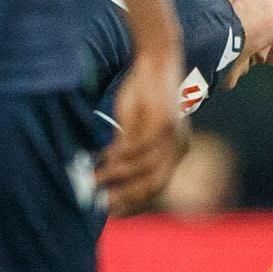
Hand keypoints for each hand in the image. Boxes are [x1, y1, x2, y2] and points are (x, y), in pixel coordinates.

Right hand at [96, 44, 185, 214]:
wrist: (158, 60)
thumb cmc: (145, 94)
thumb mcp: (140, 125)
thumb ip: (131, 148)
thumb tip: (110, 171)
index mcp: (178, 150)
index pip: (157, 187)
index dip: (134, 202)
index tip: (113, 211)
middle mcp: (179, 147)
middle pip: (152, 184)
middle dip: (125, 196)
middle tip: (100, 203)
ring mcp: (172, 136)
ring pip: (141, 167)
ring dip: (115, 175)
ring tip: (93, 178)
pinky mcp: (161, 122)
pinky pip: (135, 147)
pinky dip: (116, 156)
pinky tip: (101, 157)